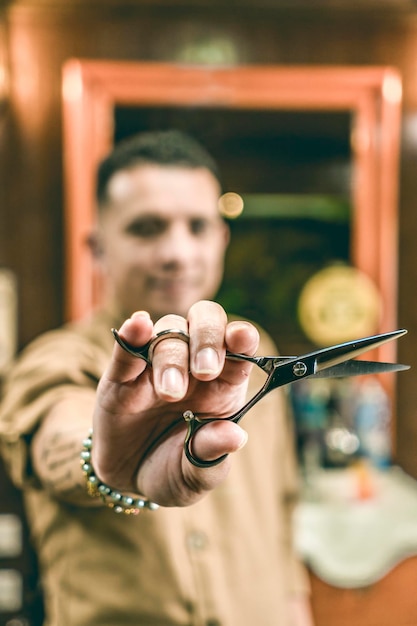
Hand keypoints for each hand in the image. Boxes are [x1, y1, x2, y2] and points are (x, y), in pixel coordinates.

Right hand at [92, 300, 258, 506]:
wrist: (125, 479)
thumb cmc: (172, 469)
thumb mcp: (195, 474)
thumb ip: (213, 454)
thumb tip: (235, 436)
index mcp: (222, 384)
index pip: (239, 347)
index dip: (242, 337)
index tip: (242, 337)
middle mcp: (192, 365)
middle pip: (205, 322)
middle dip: (208, 339)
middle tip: (205, 371)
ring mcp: (156, 365)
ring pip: (168, 332)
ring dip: (172, 356)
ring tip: (170, 393)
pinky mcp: (121, 374)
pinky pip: (127, 346)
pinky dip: (132, 333)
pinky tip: (136, 325)